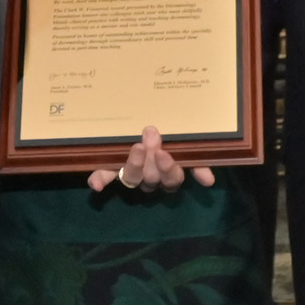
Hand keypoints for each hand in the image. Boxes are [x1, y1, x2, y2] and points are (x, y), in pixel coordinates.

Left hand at [87, 126, 215, 193]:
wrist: (146, 121)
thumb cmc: (172, 134)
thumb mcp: (187, 145)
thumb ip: (198, 161)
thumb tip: (209, 180)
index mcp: (168, 174)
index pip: (171, 179)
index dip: (168, 169)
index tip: (165, 153)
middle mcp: (150, 178)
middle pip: (152, 178)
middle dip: (151, 159)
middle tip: (150, 135)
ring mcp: (131, 174)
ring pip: (133, 178)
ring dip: (134, 164)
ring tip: (136, 146)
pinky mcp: (112, 168)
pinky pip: (105, 175)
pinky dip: (100, 179)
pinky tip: (96, 184)